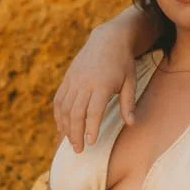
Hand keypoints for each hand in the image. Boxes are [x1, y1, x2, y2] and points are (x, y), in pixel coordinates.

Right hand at [53, 17, 141, 151]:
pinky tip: (61, 127)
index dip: (90, 128)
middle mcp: (84, 83)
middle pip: (75, 112)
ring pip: (65, 107)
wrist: (108, 39)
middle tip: (78, 150)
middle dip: (75, 133)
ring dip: (65, 127)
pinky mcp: (67, 78)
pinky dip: (58, 114)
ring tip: (70, 142)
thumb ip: (128, 103)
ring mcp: (73, 80)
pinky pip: (59, 99)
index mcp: (101, 84)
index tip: (90, 143)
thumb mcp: (130, 81)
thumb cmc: (123, 63)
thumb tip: (131, 124)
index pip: (93, 111)